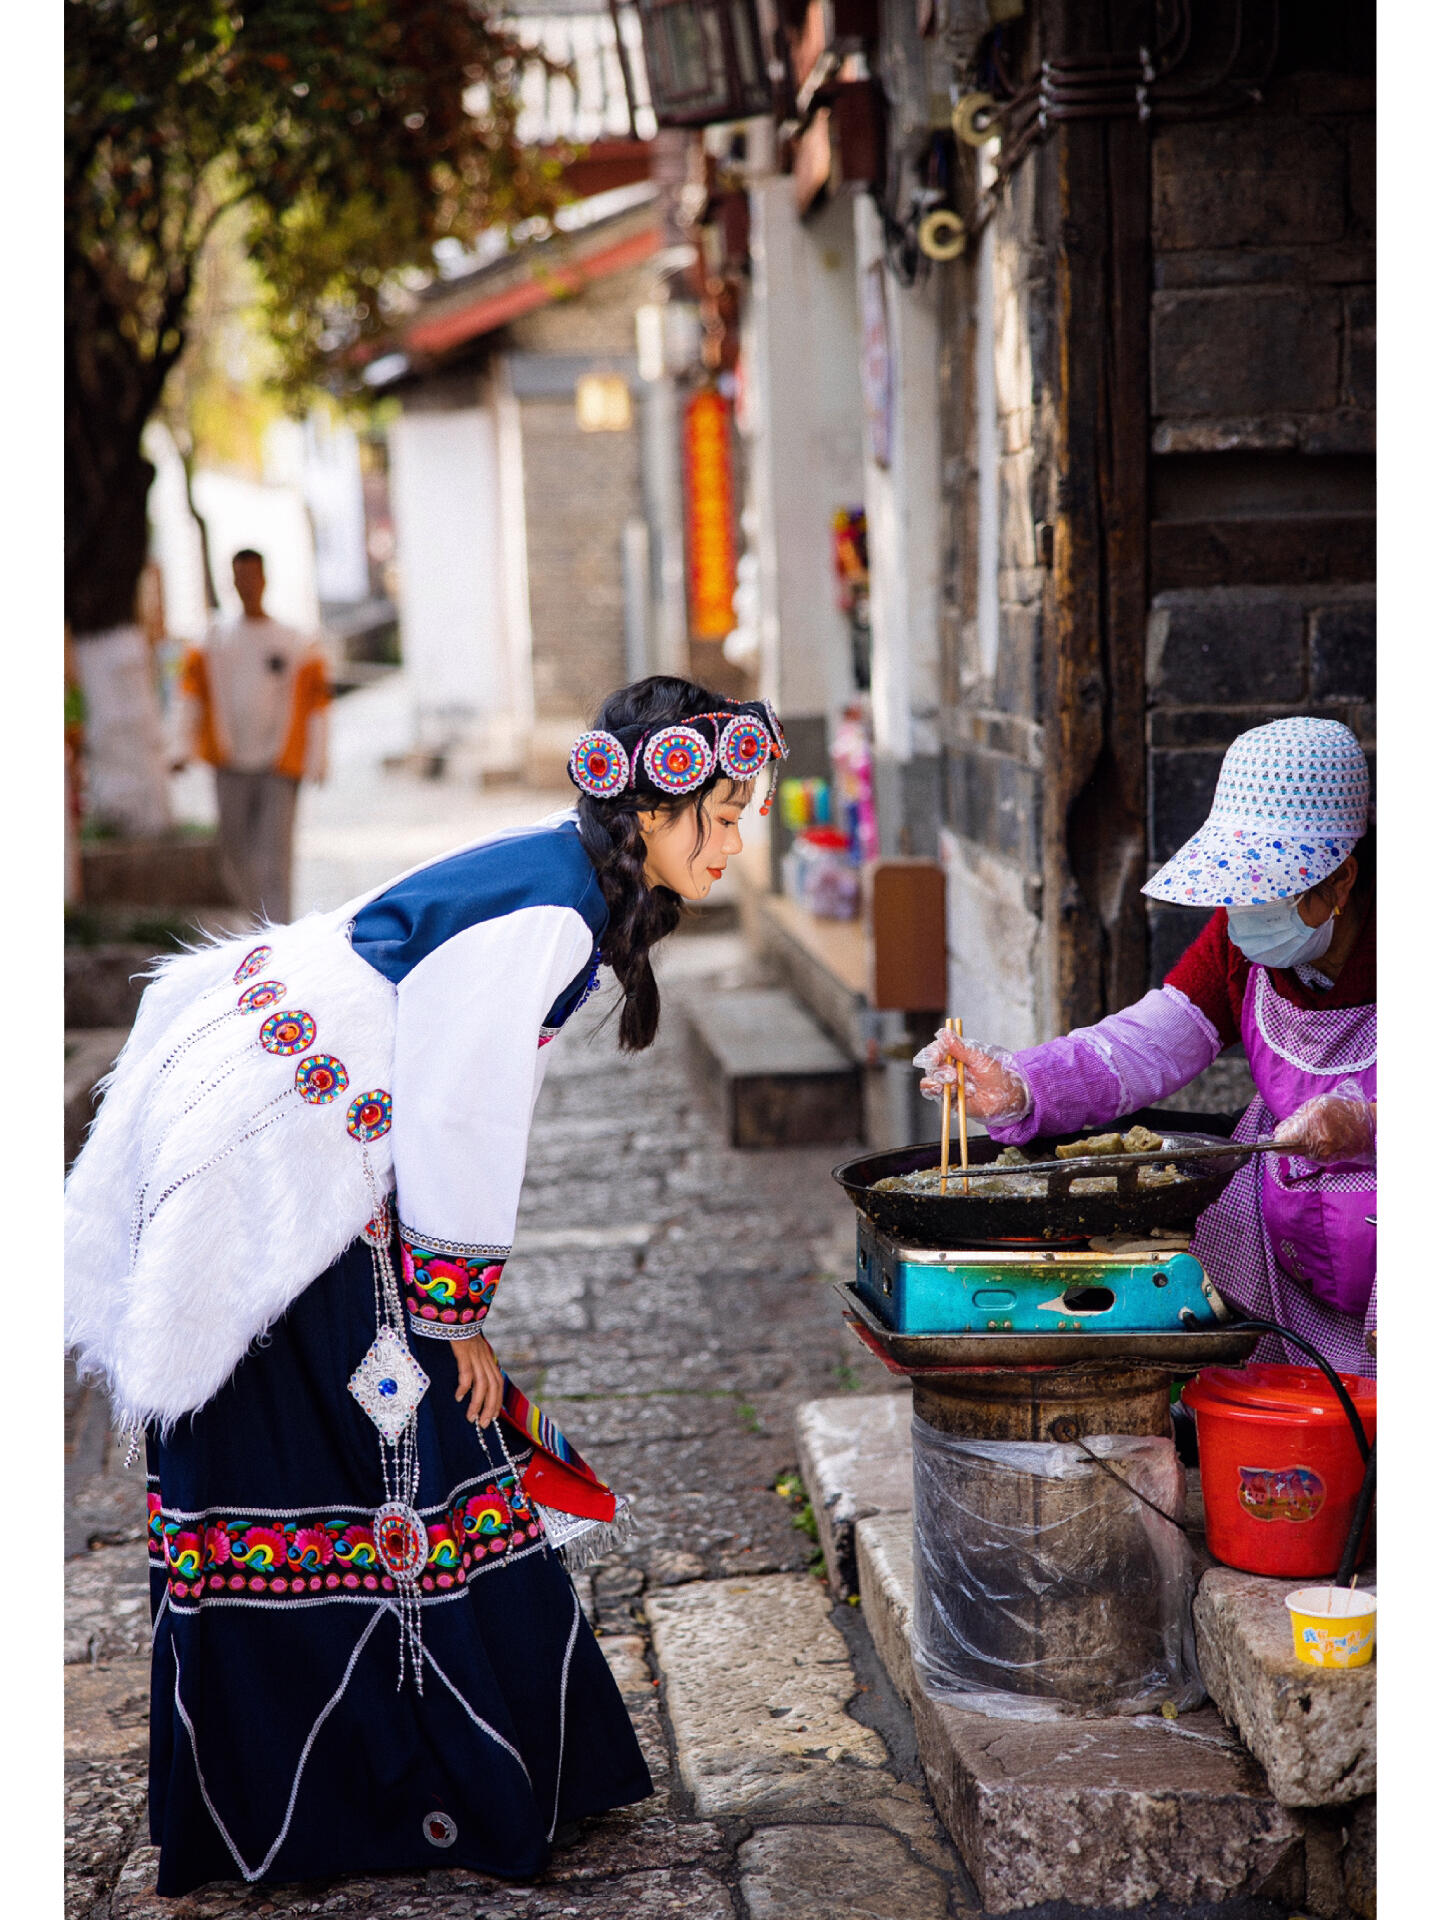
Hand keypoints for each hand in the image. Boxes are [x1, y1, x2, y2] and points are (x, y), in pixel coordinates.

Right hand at [453, 1329, 503, 1426]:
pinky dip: (465, 1387)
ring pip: (482, 1384)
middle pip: (493, 1387)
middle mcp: (485, 1359)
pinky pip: (467, 1373)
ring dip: (478, 1403)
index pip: (498, 1383)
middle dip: (489, 1408)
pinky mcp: (464, 1352)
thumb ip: (475, 1363)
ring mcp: (476, 1356)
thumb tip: (472, 1383)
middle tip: (483, 1424)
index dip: (497, 1401)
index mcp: (488, 1359)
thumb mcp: (473, 1350)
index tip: (493, 1417)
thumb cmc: (462, 1333)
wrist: (457, 1313)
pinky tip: (459, 1397)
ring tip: (471, 1417)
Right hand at [912, 1029, 1030, 1123]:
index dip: (932, 1053)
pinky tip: (960, 1094)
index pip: (934, 1051)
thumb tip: (944, 1032)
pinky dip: (946, 1095)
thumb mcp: (979, 1059)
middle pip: (930, 1067)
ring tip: (956, 1085)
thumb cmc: (995, 1074)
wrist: (1006, 1096)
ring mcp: (946, 1085)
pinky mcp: (949, 1100)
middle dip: (940, 1071)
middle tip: (953, 1075)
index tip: (936, 1057)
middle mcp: (947, 1069)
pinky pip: (937, 1098)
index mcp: (953, 1056)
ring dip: (940, 1084)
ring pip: (929, 1083)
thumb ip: (960, 1048)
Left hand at [1273, 1085, 1375, 1164]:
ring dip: (1299, 1146)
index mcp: (1313, 1119)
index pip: (1283, 1139)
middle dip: (1287, 1142)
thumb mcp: (1318, 1104)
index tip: (1278, 1136)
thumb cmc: (1342, 1112)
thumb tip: (1280, 1131)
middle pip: (1287, 1149)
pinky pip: (1309, 1157)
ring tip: (1314, 1135)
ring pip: (1298, 1153)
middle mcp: (1317, 1139)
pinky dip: (1310, 1150)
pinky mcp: (1326, 1161)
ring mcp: (1322, 1152)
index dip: (1278, 1139)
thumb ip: (1297, 1116)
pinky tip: (1321, 1142)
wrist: (1368, 1128)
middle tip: (1294, 1134)